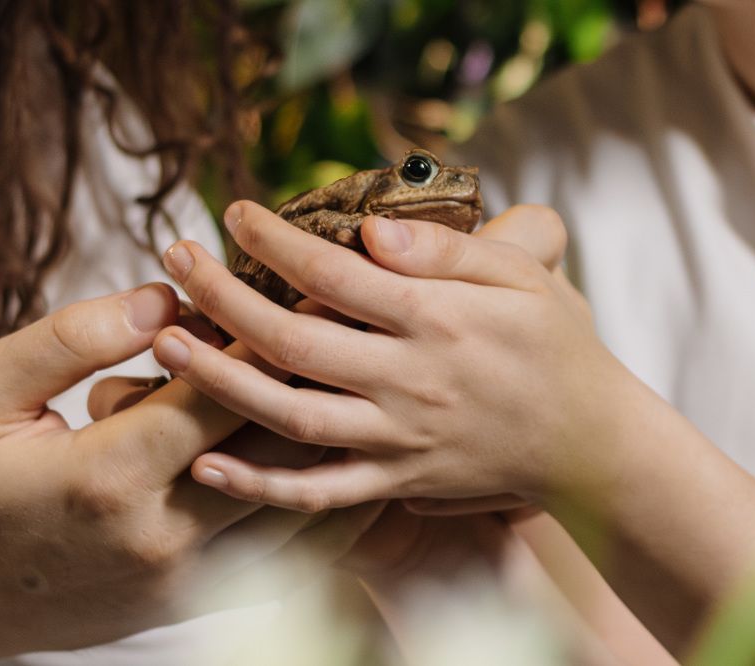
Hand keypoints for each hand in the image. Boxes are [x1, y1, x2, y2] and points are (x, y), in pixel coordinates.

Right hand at [0, 283, 381, 661]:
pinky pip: (286, 557)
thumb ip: (72, 337)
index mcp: (108, 475)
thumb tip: (161, 298)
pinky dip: (325, 509)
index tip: (307, 283)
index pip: (221, 392)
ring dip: (338, 442)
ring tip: (367, 386)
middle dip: (318, 377)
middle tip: (358, 326)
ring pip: (299, 508)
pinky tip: (350, 466)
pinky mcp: (192, 600)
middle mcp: (162, 534)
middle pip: (277, 447)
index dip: (269, 332)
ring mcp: (184, 577)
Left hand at [152, 202, 646, 511]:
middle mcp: (409, 381)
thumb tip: (371, 231)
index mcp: (436, 319)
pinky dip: (262, 486)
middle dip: (221, 295)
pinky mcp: (396, 483)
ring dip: (220, 382)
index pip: (334, 271)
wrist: (589, 442)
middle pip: (293, 338)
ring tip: (165, 345)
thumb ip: (446, 253)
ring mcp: (398, 440)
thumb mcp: (520, 277)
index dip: (274, 240)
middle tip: (172, 258)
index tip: (230, 212)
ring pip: (290, 415)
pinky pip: (320, 493)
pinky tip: (207, 466)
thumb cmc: (553, 345)